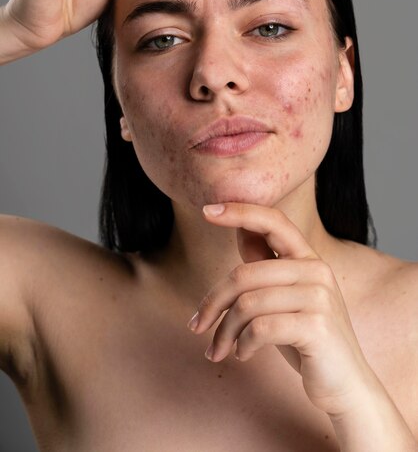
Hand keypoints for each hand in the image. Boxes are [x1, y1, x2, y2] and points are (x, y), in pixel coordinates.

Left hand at [188, 202, 374, 417]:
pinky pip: (260, 328)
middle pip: (244, 274)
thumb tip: (240, 229)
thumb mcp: (284, 298)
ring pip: (247, 304)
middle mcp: (317, 270)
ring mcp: (319, 297)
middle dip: (212, 303)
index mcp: (308, 258)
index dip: (239, 211)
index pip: (273, 221)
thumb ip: (267, 266)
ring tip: (218, 350)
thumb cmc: (307, 340)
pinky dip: (242, 344)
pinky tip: (242, 355)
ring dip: (224, 332)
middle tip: (196, 327)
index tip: (207, 210)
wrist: (347, 385)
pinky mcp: (317, 326)